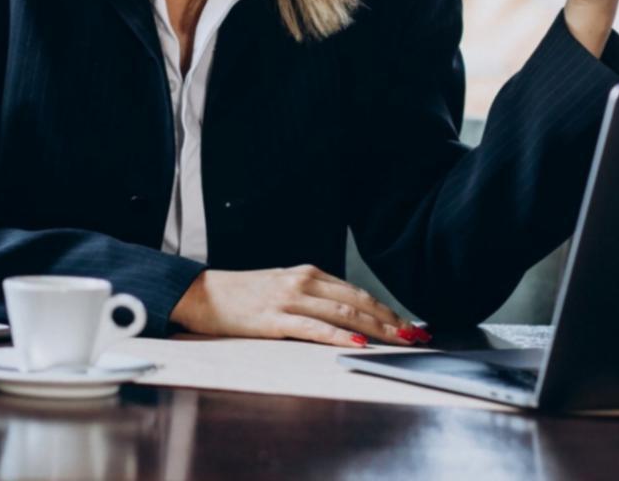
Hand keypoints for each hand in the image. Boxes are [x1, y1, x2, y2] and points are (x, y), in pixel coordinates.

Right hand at [169, 265, 429, 347]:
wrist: (203, 293)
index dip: (385, 309)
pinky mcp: (275, 319)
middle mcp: (304, 282)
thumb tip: (346, 315)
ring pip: (342, 313)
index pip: (357, 292)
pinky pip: (314, 328)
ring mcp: (290, 299)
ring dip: (374, 328)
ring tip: (398, 340)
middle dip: (390, 320)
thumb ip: (313, 296)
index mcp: (309, 274)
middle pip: (357, 302)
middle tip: (415, 335)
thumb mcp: (284, 287)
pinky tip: (356, 345)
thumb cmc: (244, 294)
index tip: (408, 324)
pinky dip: (338, 337)